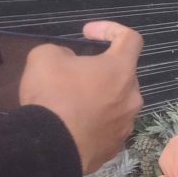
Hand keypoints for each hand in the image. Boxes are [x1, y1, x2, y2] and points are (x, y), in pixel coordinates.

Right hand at [20, 21, 143, 173]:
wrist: (51, 147)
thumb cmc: (52, 96)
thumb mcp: (45, 56)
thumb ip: (63, 51)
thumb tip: (71, 62)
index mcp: (121, 70)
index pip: (131, 39)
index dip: (110, 29)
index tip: (87, 34)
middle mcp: (132, 97)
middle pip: (122, 74)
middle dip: (100, 69)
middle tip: (72, 73)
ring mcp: (127, 124)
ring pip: (116, 101)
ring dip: (99, 96)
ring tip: (71, 101)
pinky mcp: (116, 145)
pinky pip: (108, 125)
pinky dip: (95, 120)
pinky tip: (74, 124)